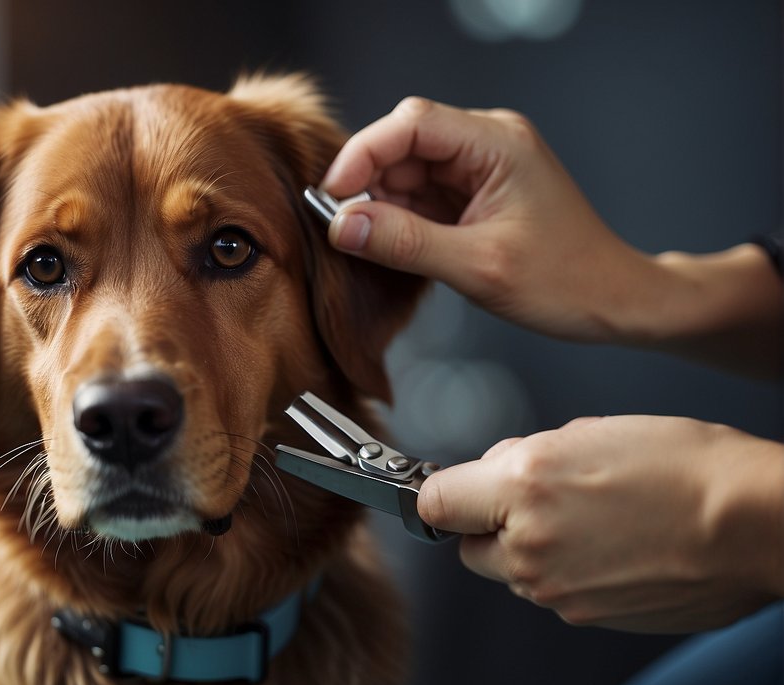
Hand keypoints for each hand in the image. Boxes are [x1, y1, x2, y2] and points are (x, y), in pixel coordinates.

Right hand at [320, 98, 783, 375]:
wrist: (612, 301)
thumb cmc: (565, 281)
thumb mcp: (478, 266)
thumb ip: (405, 243)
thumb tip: (341, 226)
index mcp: (497, 143)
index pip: (411, 124)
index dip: (363, 154)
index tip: (331, 196)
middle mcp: (486, 144)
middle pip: (401, 145)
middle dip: (367, 184)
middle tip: (342, 230)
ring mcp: (478, 169)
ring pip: (404, 173)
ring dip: (380, 207)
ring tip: (369, 246)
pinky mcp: (471, 195)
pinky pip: (418, 197)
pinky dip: (397, 221)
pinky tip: (391, 247)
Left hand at [416, 415, 783, 632]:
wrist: (755, 525)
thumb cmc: (686, 467)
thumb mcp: (586, 433)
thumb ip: (521, 458)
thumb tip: (493, 472)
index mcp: (521, 488)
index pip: (432, 503)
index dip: (444, 492)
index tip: (455, 488)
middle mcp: (527, 547)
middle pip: (467, 545)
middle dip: (489, 523)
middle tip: (537, 498)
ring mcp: (554, 591)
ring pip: (511, 572)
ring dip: (530, 549)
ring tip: (592, 519)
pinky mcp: (584, 617)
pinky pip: (552, 592)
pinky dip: (568, 573)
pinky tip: (613, 547)